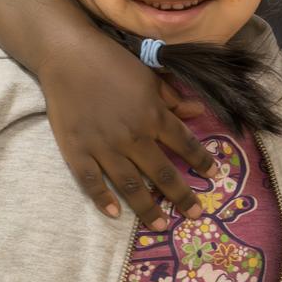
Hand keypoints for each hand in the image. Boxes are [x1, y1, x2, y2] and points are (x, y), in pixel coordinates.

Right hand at [47, 36, 217, 228]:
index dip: (201, 161)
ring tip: (161, 226)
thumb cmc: (111, 62)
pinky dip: (103, 200)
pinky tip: (114, 214)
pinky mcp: (77, 151)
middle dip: (183, 197)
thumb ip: (172, 98)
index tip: (213, 176)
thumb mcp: (149, 76)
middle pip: (163, 174)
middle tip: (196, 214)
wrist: (67, 55)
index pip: (185, 144)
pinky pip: (92, 182)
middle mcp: (133, 136)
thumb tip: (198, 112)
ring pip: (131, 185)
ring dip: (148, 209)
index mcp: (153, 116)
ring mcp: (104, 147)